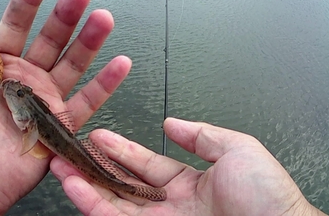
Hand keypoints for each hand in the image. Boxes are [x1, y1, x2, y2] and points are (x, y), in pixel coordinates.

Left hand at [0, 0, 131, 214]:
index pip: (16, 24)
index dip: (28, 0)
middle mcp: (25, 78)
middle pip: (51, 40)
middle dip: (65, 15)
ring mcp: (45, 100)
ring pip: (72, 64)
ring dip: (89, 42)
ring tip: (103, 18)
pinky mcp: (60, 125)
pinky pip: (87, 103)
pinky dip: (105, 85)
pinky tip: (120, 63)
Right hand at [51, 118, 324, 215]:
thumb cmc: (268, 197)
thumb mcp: (237, 150)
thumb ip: (201, 135)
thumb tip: (172, 123)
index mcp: (191, 185)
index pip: (146, 164)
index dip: (122, 148)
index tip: (101, 134)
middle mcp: (170, 206)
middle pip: (122, 183)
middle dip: (94, 165)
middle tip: (70, 148)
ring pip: (110, 201)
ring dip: (83, 182)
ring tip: (60, 163)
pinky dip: (89, 201)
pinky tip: (73, 184)